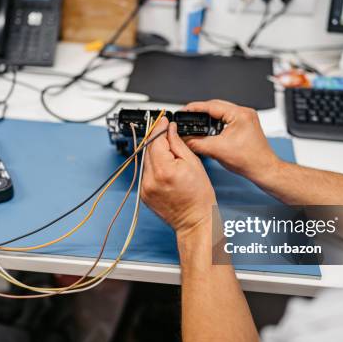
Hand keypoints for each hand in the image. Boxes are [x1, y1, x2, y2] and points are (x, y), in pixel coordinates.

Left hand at [141, 118, 216, 238]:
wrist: (194, 220)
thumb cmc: (199, 197)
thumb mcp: (193, 164)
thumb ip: (178, 144)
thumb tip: (170, 130)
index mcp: (164, 170)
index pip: (155, 140)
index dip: (159, 128)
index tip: (163, 120)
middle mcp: (150, 179)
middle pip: (148, 149)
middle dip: (156, 138)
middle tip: (165, 131)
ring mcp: (145, 187)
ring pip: (146, 160)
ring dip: (154, 152)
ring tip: (168, 152)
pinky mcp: (144, 194)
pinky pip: (146, 173)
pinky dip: (153, 166)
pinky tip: (164, 167)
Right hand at [183, 100, 281, 185]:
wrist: (263, 169)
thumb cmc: (249, 160)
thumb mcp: (217, 150)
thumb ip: (197, 144)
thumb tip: (184, 139)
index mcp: (240, 114)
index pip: (212, 106)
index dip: (195, 108)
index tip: (184, 110)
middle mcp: (244, 113)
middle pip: (216, 107)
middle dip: (200, 112)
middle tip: (187, 117)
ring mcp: (245, 119)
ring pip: (221, 113)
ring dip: (208, 118)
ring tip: (196, 123)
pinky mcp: (245, 125)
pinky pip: (226, 119)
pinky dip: (216, 124)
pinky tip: (209, 130)